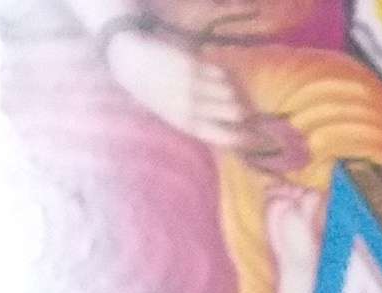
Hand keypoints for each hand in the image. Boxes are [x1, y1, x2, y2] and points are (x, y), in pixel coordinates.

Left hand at [100, 26, 254, 146]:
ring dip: (237, 93)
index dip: (241, 139)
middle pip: (234, 111)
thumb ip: (194, 125)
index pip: (222, 136)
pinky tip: (224, 79)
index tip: (249, 139)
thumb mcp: (170, 118)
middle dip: (244, 113)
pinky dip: (227, 77)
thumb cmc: (152, 95)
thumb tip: (224, 138)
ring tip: (234, 95)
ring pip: (231, 90)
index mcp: (185, 123)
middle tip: (246, 112)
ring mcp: (193, 83)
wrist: (132, 63)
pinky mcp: (194, 64)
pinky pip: (221, 72)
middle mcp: (191, 105)